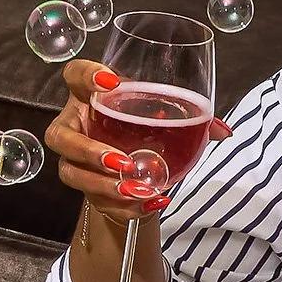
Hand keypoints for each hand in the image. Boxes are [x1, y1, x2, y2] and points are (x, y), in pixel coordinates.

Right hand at [44, 59, 231, 220]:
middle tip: (120, 161)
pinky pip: (94, 200)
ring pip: (71, 173)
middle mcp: (74, 126)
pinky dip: (122, 206)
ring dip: (101, 184)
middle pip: (59, 137)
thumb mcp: (161, 114)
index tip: (110, 82)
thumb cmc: (140, 129)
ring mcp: (73, 159)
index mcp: (89, 97)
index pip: (74, 75)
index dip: (85, 76)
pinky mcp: (83, 186)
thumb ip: (190, 118)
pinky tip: (148, 203)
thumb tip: (221, 131)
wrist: (131, 166)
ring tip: (135, 189)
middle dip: (87, 151)